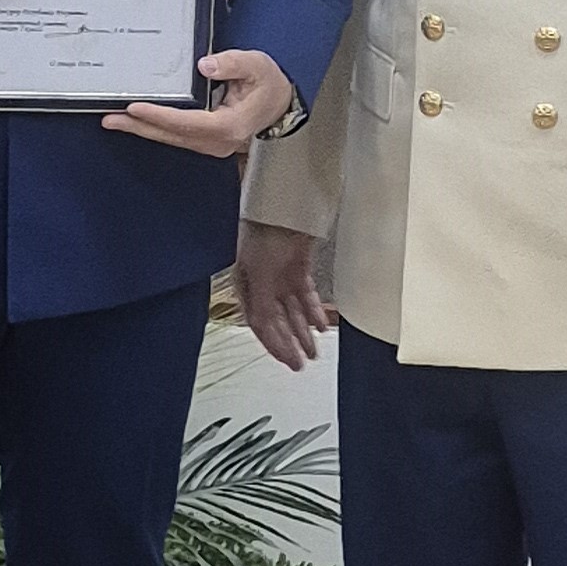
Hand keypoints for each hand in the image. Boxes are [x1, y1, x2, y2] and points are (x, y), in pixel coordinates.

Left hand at [103, 46, 296, 161]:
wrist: (278, 101)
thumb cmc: (266, 82)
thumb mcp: (256, 64)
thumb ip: (232, 64)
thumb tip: (205, 66)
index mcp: (231, 125)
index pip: (189, 122)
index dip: (161, 116)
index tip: (136, 107)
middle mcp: (219, 142)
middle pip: (173, 135)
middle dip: (140, 126)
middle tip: (110, 118)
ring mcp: (211, 145)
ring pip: (171, 139)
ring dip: (142, 130)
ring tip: (113, 120)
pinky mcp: (204, 142)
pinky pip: (175, 137)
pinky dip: (153, 129)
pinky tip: (136, 122)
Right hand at [236, 221, 333, 371]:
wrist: (285, 201)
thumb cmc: (264, 231)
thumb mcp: (259, 273)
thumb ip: (261, 303)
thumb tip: (263, 330)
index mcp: (246, 287)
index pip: (259, 324)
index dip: (273, 345)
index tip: (288, 361)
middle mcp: (262, 284)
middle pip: (277, 321)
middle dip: (289, 343)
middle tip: (302, 363)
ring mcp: (280, 276)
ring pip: (293, 311)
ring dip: (303, 331)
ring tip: (314, 351)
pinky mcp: (298, 267)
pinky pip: (306, 296)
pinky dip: (314, 311)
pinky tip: (321, 326)